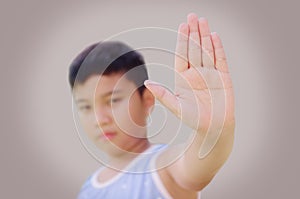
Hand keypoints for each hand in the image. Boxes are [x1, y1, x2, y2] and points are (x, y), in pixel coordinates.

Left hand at [145, 13, 233, 136]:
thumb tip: (147, 82)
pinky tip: (214, 36)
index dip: (183, 40)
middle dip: (193, 33)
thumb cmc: (192, 119)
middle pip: (194, 48)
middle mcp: (197, 72)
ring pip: (207, 50)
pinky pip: (220, 59)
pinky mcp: (223, 77)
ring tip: (202, 21)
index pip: (183, 54)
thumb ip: (162, 94)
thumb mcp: (175, 106)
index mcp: (184, 77)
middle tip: (192, 16)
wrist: (212, 128)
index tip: (182, 26)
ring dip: (205, 36)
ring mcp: (210, 74)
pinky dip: (218, 48)